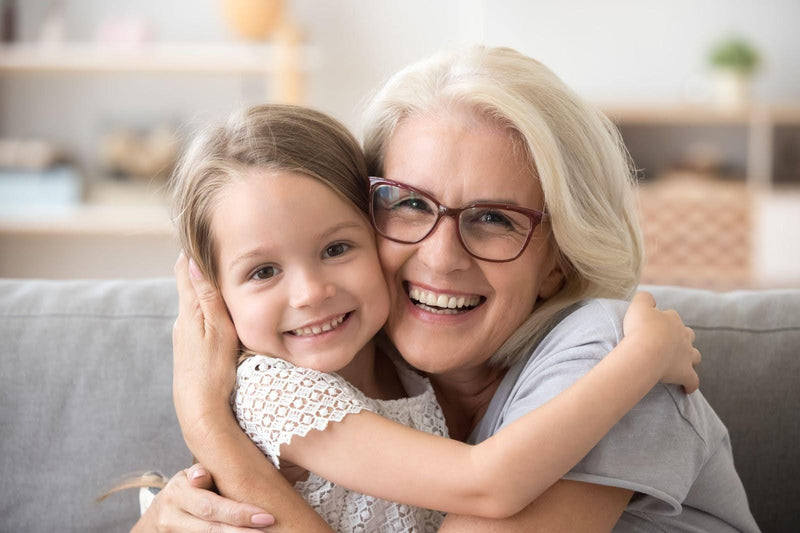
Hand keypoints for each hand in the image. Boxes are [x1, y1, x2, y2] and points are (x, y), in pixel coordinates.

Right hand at [135, 463, 274, 531]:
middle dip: (242, 532)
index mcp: (177, 493)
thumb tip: (201, 474)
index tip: (266, 516)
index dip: (239, 513)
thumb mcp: (189, 476)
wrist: (157, 515)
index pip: (211, 506)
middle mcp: (171, 517)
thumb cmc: (186, 490)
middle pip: (211, 529)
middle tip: (268, 529)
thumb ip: (201, 474)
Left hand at [173, 252, 240, 445]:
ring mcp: (184, 335)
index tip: (206, 231)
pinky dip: (207, 304)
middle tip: (220, 244)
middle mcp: (182, 320)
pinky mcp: (190, 347)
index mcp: (189, 311)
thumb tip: (193, 261)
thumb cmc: (213, 372)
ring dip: (205, 285)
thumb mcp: (218, 331)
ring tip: (224, 270)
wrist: (199, 411)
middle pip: (189, 282)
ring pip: (194, 301)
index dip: (193, 248)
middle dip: (201, 263)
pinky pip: (198, 317)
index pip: (185, 269)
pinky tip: (219, 308)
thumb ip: (208, 298)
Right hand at [623, 292, 700, 392]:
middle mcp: (683, 336)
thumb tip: (649, 299)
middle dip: (681, 337)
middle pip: (688, 334)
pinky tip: (687, 388)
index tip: (652, 326)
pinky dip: (691, 384)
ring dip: (689, 357)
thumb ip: (644, 298)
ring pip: (695, 355)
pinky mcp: (685, 373)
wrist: (646, 352)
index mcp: (672, 320)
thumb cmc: (640, 328)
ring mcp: (686, 355)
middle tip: (667, 342)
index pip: (671, 316)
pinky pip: (693, 380)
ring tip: (680, 361)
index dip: (662, 320)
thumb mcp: (638, 305)